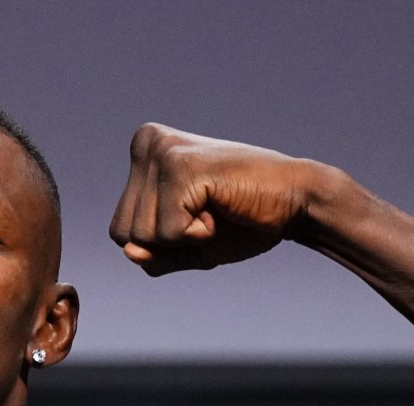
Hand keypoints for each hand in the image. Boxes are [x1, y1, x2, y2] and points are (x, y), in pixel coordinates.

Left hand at [109, 124, 327, 273]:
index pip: (120, 230)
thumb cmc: (241, 221)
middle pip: (123, 233)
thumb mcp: (186, 246)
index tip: (197, 214)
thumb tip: (130, 251)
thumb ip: (153, 254)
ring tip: (215, 207)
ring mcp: (163, 152)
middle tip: (208, 212)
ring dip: (184, 238)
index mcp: (143, 153)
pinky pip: (166, 233)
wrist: (293, 202)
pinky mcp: (181, 167)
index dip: (161, 242)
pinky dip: (196, 236)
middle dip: (168, 242)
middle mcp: (147, 143)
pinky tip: (220, 207)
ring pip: (141, 236)